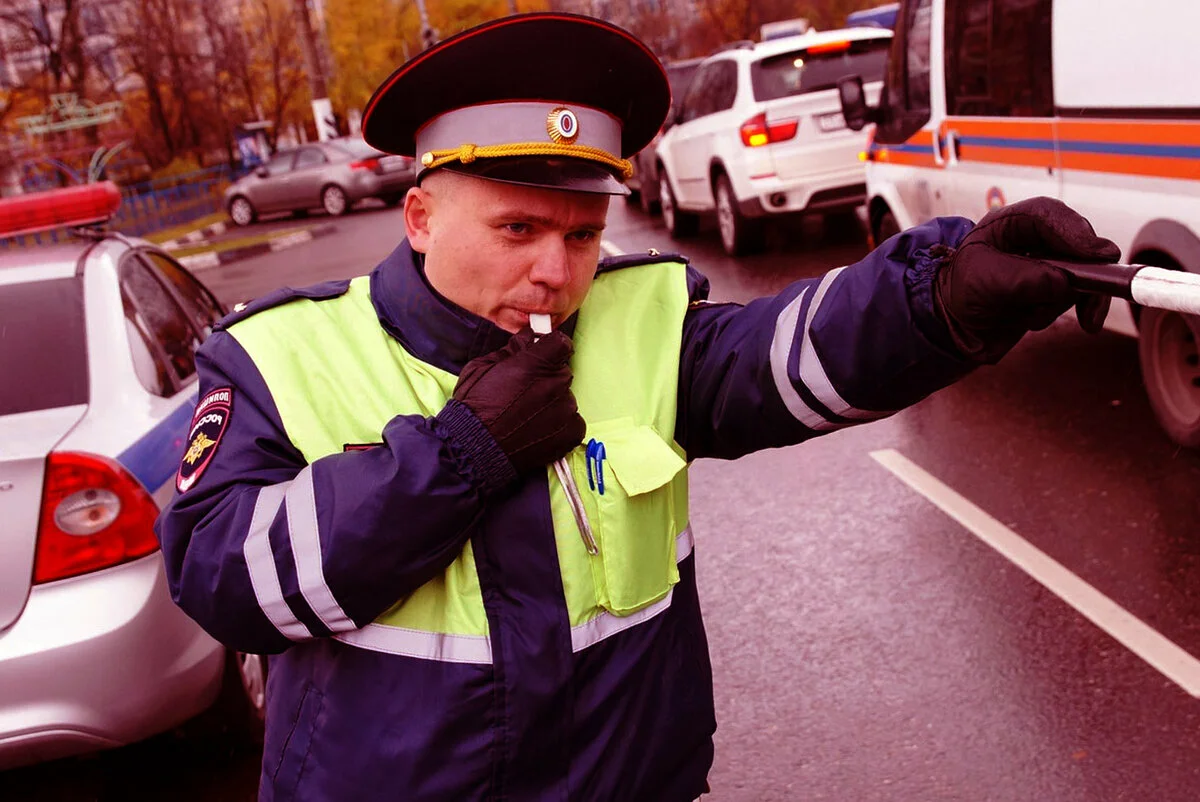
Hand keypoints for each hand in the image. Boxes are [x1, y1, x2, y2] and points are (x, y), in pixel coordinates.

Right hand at [452, 328, 585, 474]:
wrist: (474, 450)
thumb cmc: (473, 407)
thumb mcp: (481, 367)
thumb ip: (511, 349)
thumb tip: (529, 337)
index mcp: (534, 364)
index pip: (561, 344)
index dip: (552, 348)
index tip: (544, 355)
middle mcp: (554, 385)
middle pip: (562, 372)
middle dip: (547, 378)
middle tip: (526, 393)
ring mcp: (565, 410)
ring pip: (566, 397)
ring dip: (552, 402)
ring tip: (528, 416)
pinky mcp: (570, 433)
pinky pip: (573, 421)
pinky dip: (560, 424)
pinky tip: (539, 429)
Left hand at [934, 197, 1120, 362]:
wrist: (954, 326)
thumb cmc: (959, 292)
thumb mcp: (984, 281)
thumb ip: (1024, 279)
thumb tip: (1062, 284)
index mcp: (1010, 224)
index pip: (1049, 215)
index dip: (1076, 232)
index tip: (1099, 255)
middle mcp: (1034, 240)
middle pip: (1077, 243)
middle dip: (1085, 272)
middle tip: (1095, 295)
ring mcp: (1048, 264)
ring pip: (1081, 275)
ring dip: (1061, 299)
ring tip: (1029, 316)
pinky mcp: (1054, 289)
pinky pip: (1074, 297)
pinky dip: (1059, 311)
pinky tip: (1032, 321)